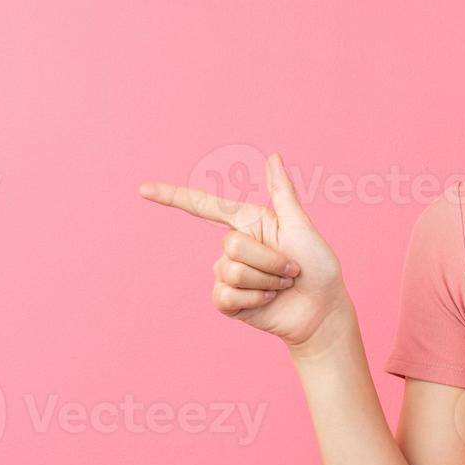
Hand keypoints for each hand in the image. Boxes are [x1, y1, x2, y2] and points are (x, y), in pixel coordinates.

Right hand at [137, 151, 353, 352]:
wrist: (322, 309)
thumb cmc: (318, 265)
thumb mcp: (301, 226)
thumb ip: (282, 192)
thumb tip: (273, 155)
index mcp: (248, 222)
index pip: (203, 206)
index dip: (171, 196)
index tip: (142, 189)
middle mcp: (234, 247)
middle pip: (231, 245)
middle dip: (269, 259)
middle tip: (291, 269)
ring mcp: (228, 275)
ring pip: (231, 271)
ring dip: (266, 280)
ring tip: (283, 285)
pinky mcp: (228, 301)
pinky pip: (225, 295)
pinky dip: (255, 299)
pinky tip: (268, 301)